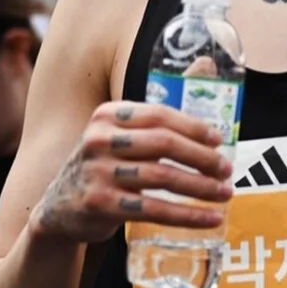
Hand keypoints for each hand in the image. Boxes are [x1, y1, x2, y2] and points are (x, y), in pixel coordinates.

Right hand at [29, 102, 231, 245]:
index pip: (159, 115)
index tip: (219, 141)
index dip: (194, 127)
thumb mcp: (118, 136)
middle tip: (227, 170)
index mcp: (108, 115)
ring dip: (201, 187)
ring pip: (163, 177)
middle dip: (203, 158)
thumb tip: (206, 68)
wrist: (60, 208)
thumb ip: (153, 120)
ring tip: (224, 194)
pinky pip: (154, 209)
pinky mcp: (101, 204)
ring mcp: (98, 172)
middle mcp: (100, 139)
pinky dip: (187, 215)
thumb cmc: (105, 166)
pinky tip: (210, 219)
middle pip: (164, 144)